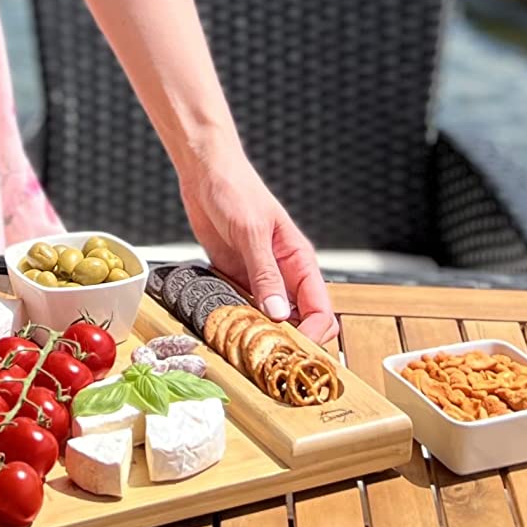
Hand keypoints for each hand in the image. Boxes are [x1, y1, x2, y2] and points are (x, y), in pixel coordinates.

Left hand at [177, 146, 336, 346]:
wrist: (205, 173)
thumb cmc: (236, 188)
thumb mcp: (252, 232)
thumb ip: (265, 274)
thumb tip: (280, 312)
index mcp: (299, 260)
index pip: (321, 308)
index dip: (314, 333)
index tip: (296, 349)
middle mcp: (283, 273)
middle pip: (301, 319)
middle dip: (292, 339)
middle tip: (272, 353)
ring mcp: (259, 278)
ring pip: (271, 318)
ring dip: (262, 333)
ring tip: (248, 346)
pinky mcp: (236, 277)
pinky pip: (243, 307)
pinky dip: (239, 320)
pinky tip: (228, 327)